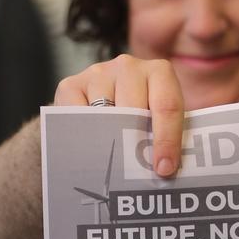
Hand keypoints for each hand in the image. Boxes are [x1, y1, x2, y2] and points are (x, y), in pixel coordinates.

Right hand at [54, 55, 183, 176]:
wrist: (103, 102)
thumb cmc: (139, 117)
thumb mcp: (158, 121)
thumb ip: (166, 136)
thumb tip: (166, 170)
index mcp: (159, 72)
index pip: (167, 105)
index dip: (167, 139)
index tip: (164, 169)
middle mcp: (128, 66)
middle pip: (135, 110)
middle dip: (137, 145)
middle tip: (137, 172)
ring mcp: (98, 73)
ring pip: (106, 114)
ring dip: (110, 142)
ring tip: (113, 165)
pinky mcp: (70, 84)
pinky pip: (76, 115)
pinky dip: (83, 136)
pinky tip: (89, 151)